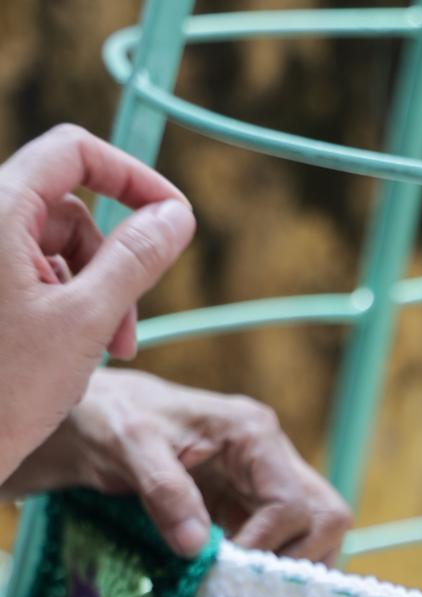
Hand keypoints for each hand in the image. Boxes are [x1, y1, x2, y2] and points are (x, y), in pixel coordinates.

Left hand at [0, 125, 194, 483]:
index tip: (173, 218)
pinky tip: (65, 358)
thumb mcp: (86, 323)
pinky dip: (63, 309)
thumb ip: (135, 260)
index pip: (74, 152)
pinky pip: (31, 276)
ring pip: (55, 249)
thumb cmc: (3, 390)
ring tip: (102, 354)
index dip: (132, 177)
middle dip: (112, 263)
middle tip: (128, 331)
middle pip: (69, 209)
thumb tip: (176, 214)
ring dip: (92, 295)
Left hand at [5, 370, 351, 561]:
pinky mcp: (258, 508)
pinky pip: (290, 547)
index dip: (265, 546)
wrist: (97, 421)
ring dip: (290, 570)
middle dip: (296, 560)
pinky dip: (274, 572)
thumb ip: (164, 491)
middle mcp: (274, 458)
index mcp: (253, 434)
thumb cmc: (111, 421)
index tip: (224, 569)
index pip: (293, 505)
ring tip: (244, 588)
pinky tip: (240, 584)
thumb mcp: (129, 446)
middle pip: (328, 521)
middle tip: (248, 585)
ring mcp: (270, 484)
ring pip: (320, 538)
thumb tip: (196, 546)